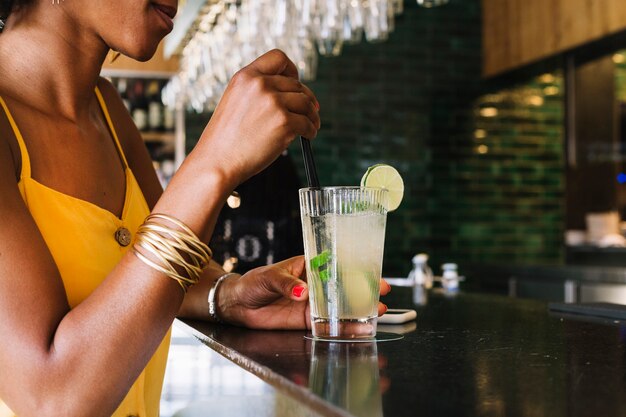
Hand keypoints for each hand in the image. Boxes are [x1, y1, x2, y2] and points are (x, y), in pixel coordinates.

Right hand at [192, 49, 320, 186]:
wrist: (218, 162)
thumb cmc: (226, 139)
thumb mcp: (235, 102)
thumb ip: (257, 92)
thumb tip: (291, 94)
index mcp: (246, 76)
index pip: (278, 57)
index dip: (291, 69)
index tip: (296, 82)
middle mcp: (260, 85)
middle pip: (296, 85)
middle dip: (306, 99)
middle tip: (310, 111)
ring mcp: (273, 103)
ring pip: (306, 103)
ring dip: (312, 116)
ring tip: (311, 125)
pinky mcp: (284, 122)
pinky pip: (308, 124)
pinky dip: (311, 131)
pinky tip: (308, 136)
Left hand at [217, 256, 391, 329]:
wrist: (237, 304)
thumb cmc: (252, 283)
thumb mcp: (268, 277)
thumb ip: (286, 284)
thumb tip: (302, 292)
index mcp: (308, 266)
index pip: (335, 266)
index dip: (355, 269)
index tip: (372, 271)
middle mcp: (314, 285)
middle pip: (343, 287)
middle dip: (364, 290)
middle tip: (383, 293)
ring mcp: (312, 303)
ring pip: (340, 307)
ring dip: (358, 310)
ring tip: (378, 312)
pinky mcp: (306, 320)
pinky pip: (328, 324)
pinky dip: (343, 328)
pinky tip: (359, 329)